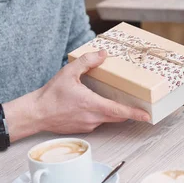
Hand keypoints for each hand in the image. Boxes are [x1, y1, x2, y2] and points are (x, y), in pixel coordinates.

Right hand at [30, 50, 149, 133]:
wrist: (36, 113)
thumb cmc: (51, 95)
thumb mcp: (69, 72)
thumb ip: (87, 62)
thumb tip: (102, 54)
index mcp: (92, 104)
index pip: (119, 111)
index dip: (135, 113)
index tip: (147, 116)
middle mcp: (93, 118)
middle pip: (118, 116)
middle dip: (129, 112)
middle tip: (139, 105)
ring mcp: (88, 125)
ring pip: (108, 119)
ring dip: (113, 111)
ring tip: (114, 99)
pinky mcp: (83, 128)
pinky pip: (98, 121)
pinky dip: (101, 113)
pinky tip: (95, 104)